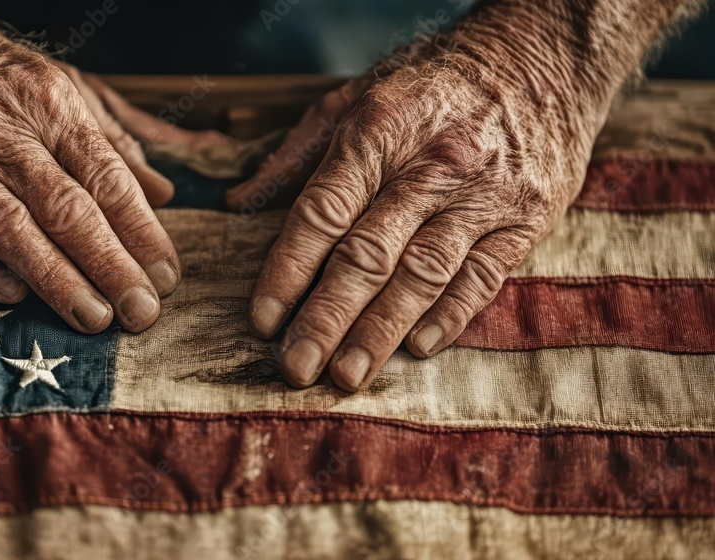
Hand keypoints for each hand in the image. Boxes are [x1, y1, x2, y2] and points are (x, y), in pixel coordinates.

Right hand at [0, 0, 214, 333]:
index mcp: (48, 101)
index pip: (107, 178)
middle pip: (65, 209)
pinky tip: (15, 295)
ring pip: (7, 228)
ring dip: (54, 279)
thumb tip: (163, 194)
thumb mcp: (64, 85)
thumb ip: (117, 140)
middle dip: (110, 267)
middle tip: (141, 312)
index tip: (166, 276)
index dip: (141, 232)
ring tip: (92, 317)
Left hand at [229, 33, 606, 390]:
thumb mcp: (354, 96)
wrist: (541, 57)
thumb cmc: (432, 82)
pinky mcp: (526, 217)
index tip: (263, 319)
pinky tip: (417, 348)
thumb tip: (239, 201)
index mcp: (377, 131)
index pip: (321, 213)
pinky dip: (450, 316)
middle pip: (367, 254)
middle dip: (326, 317)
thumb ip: (295, 154)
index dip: (287, 271)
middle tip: (296, 367)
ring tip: (347, 374)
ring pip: (423, 274)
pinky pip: (484, 276)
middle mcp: (430, 164)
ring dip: (381, 331)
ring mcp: (482, 193)